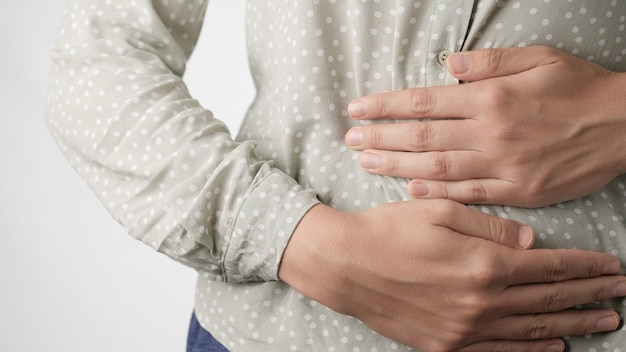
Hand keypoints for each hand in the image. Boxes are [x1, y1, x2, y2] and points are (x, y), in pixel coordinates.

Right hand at [279, 201, 624, 351]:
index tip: (611, 265)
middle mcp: (480, 302)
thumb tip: (531, 241)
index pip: (549, 267)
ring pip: (532, 330)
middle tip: (621, 294)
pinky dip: (532, 351)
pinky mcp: (445, 345)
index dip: (584, 267)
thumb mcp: (439, 210)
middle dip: (589, 296)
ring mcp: (463, 329)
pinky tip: (554, 347)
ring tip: (603, 322)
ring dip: (572, 325)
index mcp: (482, 264)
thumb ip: (490, 226)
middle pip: (548, 300)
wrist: (344, 265)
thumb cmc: (389, 230)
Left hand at [345, 46, 625, 206]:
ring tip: (366, 163)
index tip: (357, 110)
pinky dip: (436, 193)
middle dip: (380, 139)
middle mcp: (490, 133)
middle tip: (350, 141)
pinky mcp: (516, 191)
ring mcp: (502, 165)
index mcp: (492, 98)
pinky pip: (467, 194)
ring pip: (437, 168)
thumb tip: (449, 66)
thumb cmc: (579, 88)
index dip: (386, 107)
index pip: (424, 102)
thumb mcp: (539, 59)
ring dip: (397, 167)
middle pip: (422, 137)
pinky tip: (409, 191)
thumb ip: (491, 62)